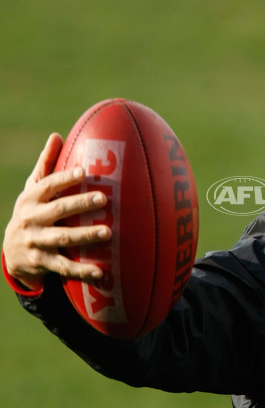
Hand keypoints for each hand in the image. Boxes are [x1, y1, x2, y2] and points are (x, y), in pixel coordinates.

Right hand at [2, 133, 111, 289]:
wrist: (12, 252)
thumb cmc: (32, 212)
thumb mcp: (33, 189)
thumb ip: (46, 165)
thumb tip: (56, 135)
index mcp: (31, 199)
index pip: (47, 185)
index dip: (64, 178)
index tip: (84, 171)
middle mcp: (31, 219)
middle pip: (58, 210)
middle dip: (80, 204)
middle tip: (103, 199)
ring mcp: (36, 242)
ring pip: (62, 239)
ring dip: (85, 236)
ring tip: (108, 233)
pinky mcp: (42, 263)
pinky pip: (64, 267)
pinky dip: (82, 270)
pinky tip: (101, 272)